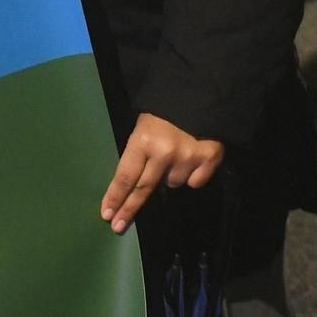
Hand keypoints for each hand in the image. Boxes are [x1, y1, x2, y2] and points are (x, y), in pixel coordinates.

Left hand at [100, 113, 223, 235]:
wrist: (203, 91)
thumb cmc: (166, 107)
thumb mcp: (144, 124)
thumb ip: (140, 150)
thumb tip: (132, 182)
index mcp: (143, 141)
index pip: (125, 176)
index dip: (115, 197)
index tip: (106, 215)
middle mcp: (164, 153)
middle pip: (143, 189)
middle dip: (128, 209)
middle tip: (117, 226)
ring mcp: (188, 158)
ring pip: (173, 184)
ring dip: (170, 176)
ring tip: (174, 155)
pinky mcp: (210, 159)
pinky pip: (195, 182)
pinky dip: (192, 175)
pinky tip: (192, 159)